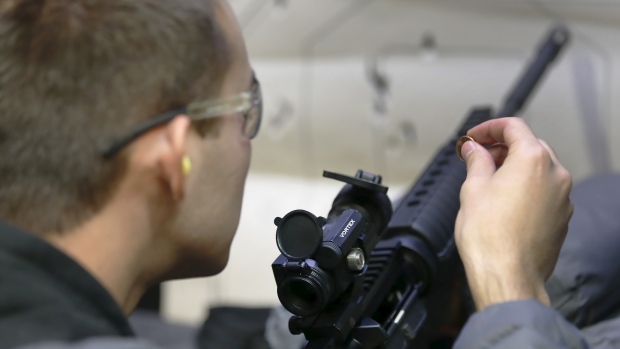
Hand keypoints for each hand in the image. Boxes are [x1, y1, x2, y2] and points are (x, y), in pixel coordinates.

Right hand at [455, 117, 572, 310]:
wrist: (507, 275)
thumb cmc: (489, 236)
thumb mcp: (473, 188)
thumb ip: (476, 161)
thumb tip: (474, 150)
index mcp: (533, 160)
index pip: (513, 127)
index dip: (489, 128)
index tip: (475, 137)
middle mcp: (555, 175)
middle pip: (530, 146)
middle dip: (503, 148)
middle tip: (478, 157)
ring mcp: (562, 198)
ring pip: (540, 170)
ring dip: (516, 168)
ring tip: (490, 181)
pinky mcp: (561, 218)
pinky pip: (545, 192)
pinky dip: (527, 188)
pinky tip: (505, 203)